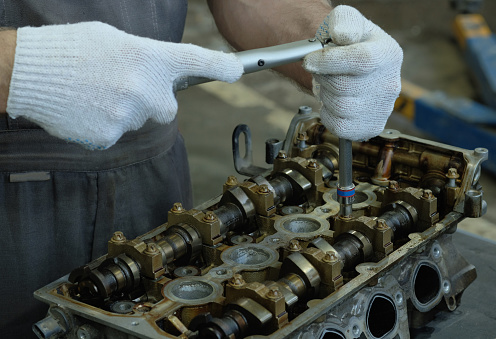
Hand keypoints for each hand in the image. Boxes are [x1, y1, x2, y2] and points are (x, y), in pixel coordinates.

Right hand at [7, 22, 242, 148]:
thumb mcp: (113, 40)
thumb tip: (156, 74)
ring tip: (95, 93)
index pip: (193, 60)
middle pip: (167, 107)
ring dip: (124, 111)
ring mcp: (128, 116)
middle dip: (152, 101)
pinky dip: (106, 124)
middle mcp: (145, 89)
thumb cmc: (70, 49)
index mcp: (148, 57)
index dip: (218, 66)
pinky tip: (86, 109)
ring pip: (139, 121)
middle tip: (124, 87)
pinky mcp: (110, 137)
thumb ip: (143, 59)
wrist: (27, 72)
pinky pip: (117, 134)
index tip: (236, 70)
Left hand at [303, 6, 402, 140]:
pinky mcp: (370, 127)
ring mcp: (382, 108)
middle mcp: (390, 83)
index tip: (309, 60)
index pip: (360, 60)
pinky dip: (329, 114)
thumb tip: (341, 35)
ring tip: (330, 84)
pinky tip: (334, 101)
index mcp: (388, 54)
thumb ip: (344, 22)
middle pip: (344, 86)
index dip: (329, 61)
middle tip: (321, 71)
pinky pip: (340, 126)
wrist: (351, 65)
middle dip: (323, 77)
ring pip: (340, 107)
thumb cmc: (347, 42)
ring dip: (325, 95)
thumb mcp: (347, 20)